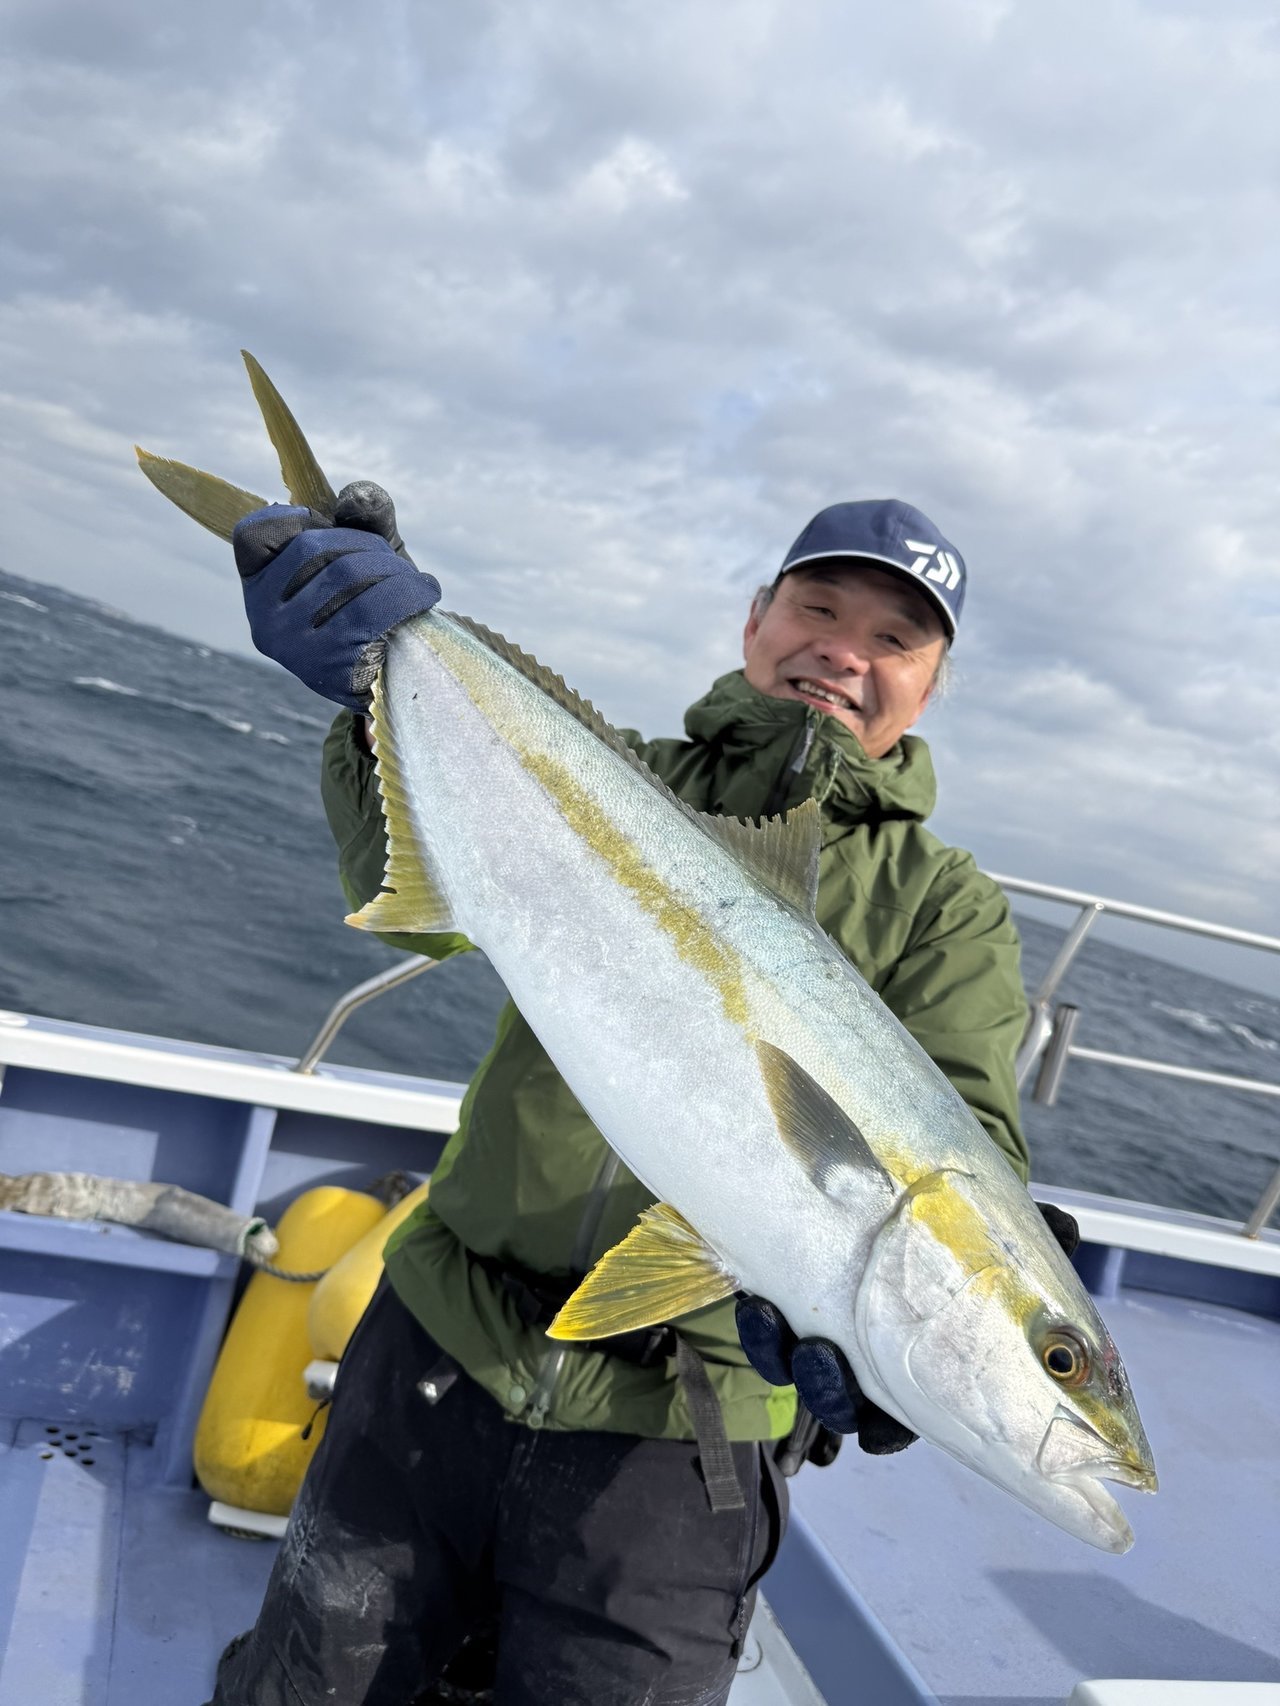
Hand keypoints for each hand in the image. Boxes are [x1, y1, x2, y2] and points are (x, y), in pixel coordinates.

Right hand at [233, 481, 439, 709]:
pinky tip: (424, 595)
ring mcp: (293, 647)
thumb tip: (357, 497)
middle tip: (396, 563)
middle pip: (313, 548)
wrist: (404, 668)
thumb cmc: (378, 600)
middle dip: (368, 545)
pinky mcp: (329, 671)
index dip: (294, 519)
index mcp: (260, 588)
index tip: (330, 525)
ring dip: (394, 570)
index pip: (253, 535)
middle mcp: (265, 620)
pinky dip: (408, 596)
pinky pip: (372, 613)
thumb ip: (363, 516)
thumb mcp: (369, 550)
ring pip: (346, 575)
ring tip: (416, 582)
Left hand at [736, 1201, 1081, 1454]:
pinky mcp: (793, 1306)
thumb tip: (1067, 1226)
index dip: (887, 1427)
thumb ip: (1036, 1236)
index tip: (874, 1425)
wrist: (907, 1187)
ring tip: (786, 1327)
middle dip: (829, 1393)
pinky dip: (761, 1327)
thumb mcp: (1003, 1229)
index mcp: (935, 1368)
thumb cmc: (970, 1227)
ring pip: (803, 1374)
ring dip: (789, 1358)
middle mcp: (880, 1366)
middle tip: (821, 1358)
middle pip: (846, 1407)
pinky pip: (770, 1336)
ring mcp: (833, 1338)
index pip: (910, 1419)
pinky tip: (758, 1302)